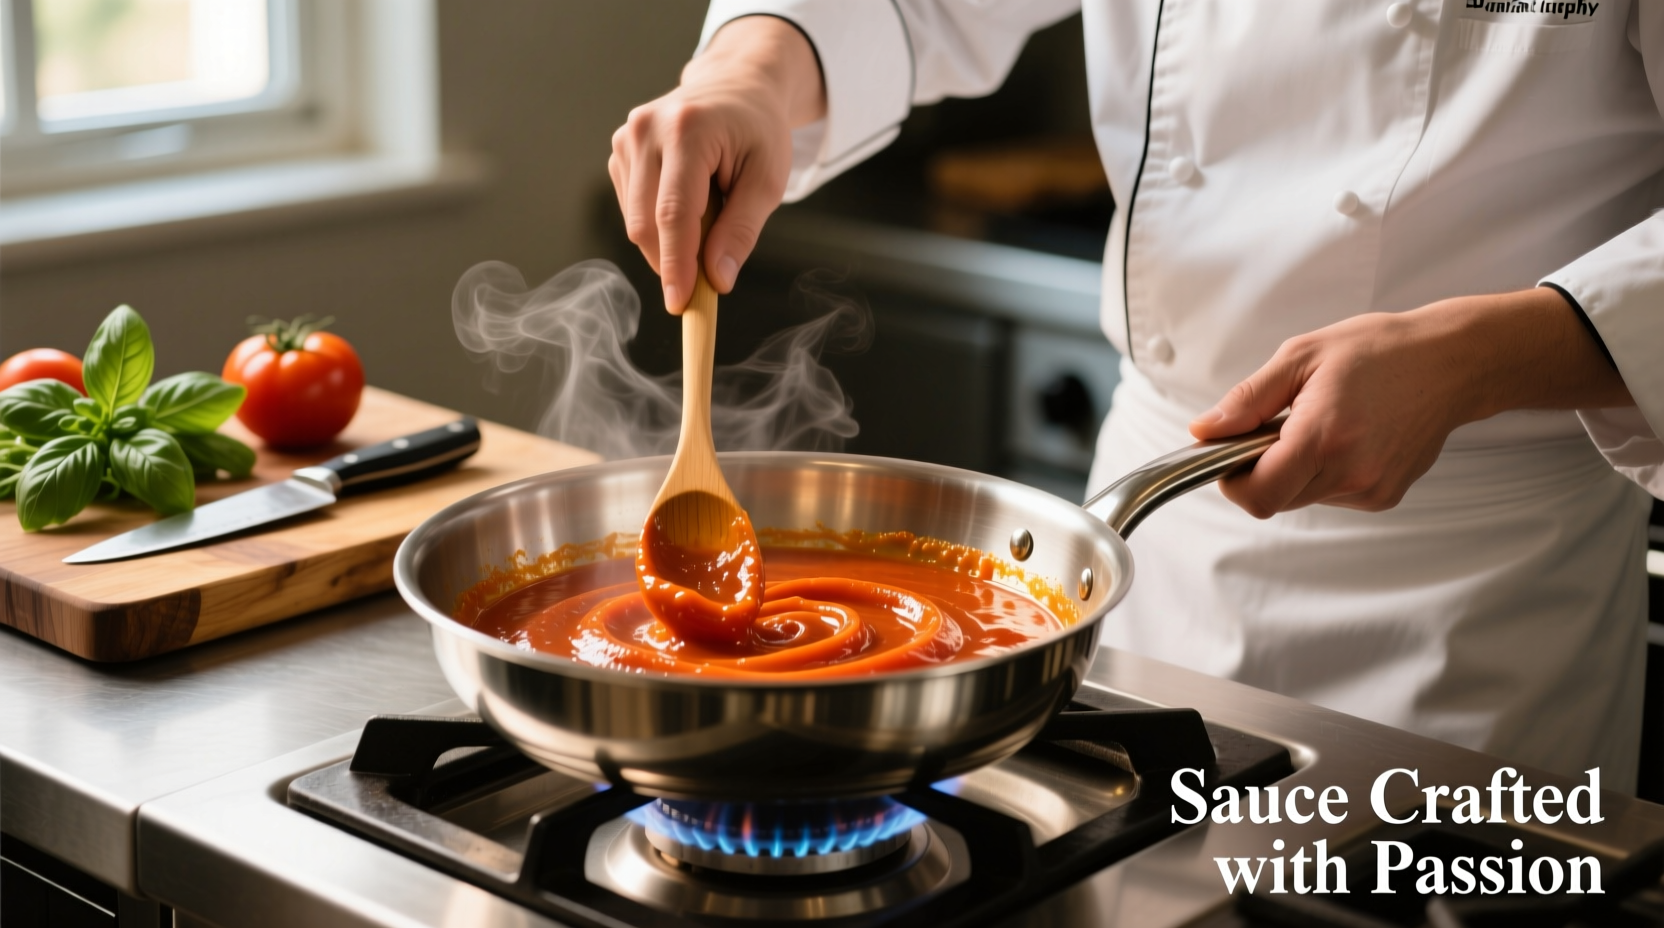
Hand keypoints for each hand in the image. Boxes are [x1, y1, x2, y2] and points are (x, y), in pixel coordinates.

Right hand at [609, 16, 824, 313]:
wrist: (735, 86)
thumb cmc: (758, 131)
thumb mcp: (767, 180)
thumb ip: (741, 231)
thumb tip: (716, 280)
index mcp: (688, 129)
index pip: (674, 213)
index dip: (675, 265)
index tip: (680, 305)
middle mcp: (647, 130)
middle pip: (646, 223)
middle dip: (673, 262)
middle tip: (705, 281)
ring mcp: (627, 138)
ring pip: (636, 222)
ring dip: (669, 241)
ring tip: (709, 214)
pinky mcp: (619, 151)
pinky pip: (633, 210)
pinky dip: (659, 224)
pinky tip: (688, 202)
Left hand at [1188, 287, 1633, 516]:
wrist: (1452, 362)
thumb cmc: (1380, 351)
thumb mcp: (1301, 357)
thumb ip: (1246, 400)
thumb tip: (1205, 430)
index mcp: (1323, 437)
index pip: (1257, 495)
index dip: (1232, 480)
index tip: (1231, 453)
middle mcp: (1350, 473)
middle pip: (1276, 499)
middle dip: (1262, 469)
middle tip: (1278, 424)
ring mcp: (1371, 489)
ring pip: (1302, 498)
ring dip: (1295, 469)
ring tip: (1321, 422)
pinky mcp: (1385, 495)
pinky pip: (1332, 495)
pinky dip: (1324, 472)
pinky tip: (1346, 436)